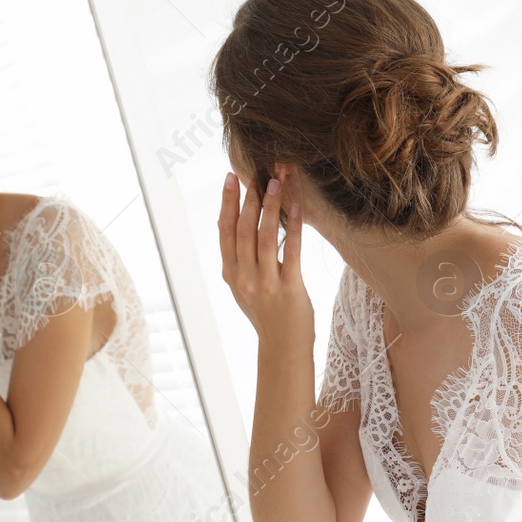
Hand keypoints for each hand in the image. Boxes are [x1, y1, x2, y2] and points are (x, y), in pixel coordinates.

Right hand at [218, 171, 313, 342]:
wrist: (283, 348)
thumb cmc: (267, 315)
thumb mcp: (244, 288)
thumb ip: (238, 260)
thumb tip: (233, 223)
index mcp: (231, 274)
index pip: (225, 231)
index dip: (228, 202)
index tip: (231, 178)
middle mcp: (244, 278)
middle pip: (244, 230)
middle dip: (250, 199)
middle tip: (257, 174)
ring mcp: (265, 284)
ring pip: (265, 238)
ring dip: (270, 207)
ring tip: (276, 183)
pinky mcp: (288, 289)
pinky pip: (290, 252)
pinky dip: (293, 228)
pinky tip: (296, 209)